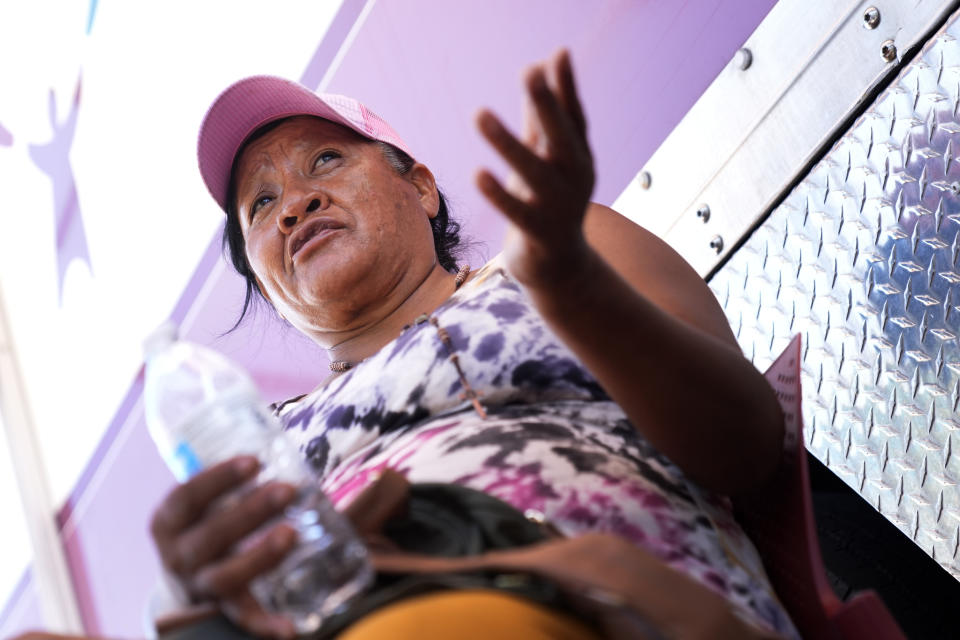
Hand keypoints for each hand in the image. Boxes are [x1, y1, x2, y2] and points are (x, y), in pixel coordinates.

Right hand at [149, 456, 298, 638]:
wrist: (189, 577)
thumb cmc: (208, 521)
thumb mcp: (205, 500)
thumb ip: (233, 478)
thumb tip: (276, 446)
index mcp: (169, 522)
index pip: (187, 496)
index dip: (219, 478)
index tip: (255, 461)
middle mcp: (178, 556)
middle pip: (210, 536)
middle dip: (249, 511)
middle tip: (287, 489)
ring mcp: (199, 585)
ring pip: (225, 576)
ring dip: (259, 556)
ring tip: (291, 534)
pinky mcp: (223, 608)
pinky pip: (244, 617)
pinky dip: (265, 624)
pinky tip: (290, 627)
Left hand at [476, 49, 594, 287]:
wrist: (560, 268)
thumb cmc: (549, 202)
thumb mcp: (547, 159)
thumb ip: (541, 117)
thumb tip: (539, 67)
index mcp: (578, 156)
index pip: (574, 117)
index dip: (566, 87)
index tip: (558, 53)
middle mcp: (574, 178)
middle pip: (561, 138)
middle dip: (547, 106)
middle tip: (529, 72)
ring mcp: (558, 207)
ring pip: (533, 172)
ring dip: (507, 144)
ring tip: (479, 114)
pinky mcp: (538, 233)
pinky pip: (516, 211)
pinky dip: (499, 194)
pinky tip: (478, 174)